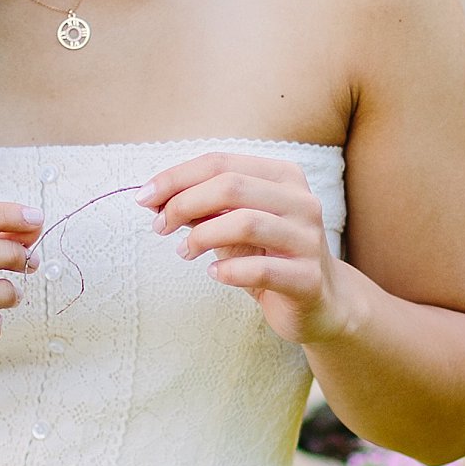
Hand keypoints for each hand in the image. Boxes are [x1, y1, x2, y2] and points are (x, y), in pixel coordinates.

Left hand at [142, 151, 348, 344]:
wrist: (320, 302)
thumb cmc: (268, 257)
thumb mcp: (233, 224)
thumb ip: (201, 208)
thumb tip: (153, 199)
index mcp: (283, 177)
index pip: (221, 162)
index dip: (176, 177)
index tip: (144, 198)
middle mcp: (301, 202)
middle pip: (231, 186)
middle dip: (184, 203)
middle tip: (160, 226)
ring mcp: (308, 240)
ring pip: (246, 223)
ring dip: (202, 236)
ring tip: (184, 251)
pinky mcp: (308, 278)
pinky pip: (260, 270)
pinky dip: (227, 270)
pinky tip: (214, 273)